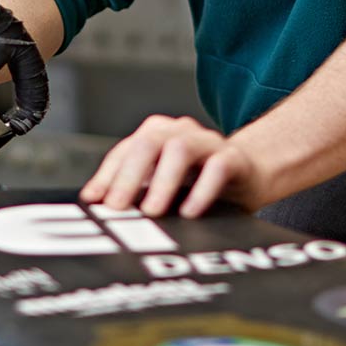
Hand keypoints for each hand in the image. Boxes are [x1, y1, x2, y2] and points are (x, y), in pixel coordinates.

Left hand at [78, 114, 263, 218]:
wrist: (252, 173)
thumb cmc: (198, 182)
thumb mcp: (163, 185)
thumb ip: (135, 191)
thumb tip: (98, 209)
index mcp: (157, 135)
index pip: (125, 150)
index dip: (107, 175)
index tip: (93, 201)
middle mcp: (180, 132)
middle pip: (148, 143)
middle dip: (128, 175)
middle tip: (117, 208)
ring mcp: (208, 142)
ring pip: (180, 149)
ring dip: (162, 181)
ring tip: (151, 212)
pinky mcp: (234, 158)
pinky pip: (218, 167)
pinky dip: (202, 190)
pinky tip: (189, 213)